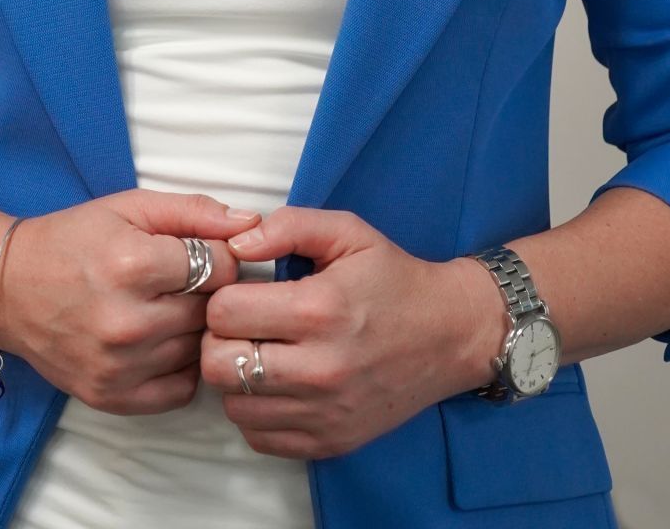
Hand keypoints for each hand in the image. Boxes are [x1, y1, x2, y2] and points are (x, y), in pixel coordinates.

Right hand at [0, 190, 261, 415]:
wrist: (9, 288)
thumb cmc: (73, 239)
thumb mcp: (130, 207)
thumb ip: (194, 211)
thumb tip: (251, 223)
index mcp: (131, 265)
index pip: (221, 266)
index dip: (223, 255)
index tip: (207, 251)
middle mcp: (126, 321)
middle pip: (211, 310)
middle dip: (210, 292)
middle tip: (190, 280)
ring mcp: (118, 366)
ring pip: (198, 350)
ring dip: (195, 329)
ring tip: (171, 308)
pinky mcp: (111, 397)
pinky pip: (181, 390)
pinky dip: (180, 366)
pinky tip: (162, 341)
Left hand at [198, 207, 500, 458]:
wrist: (450, 335)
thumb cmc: (393, 278)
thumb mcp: (348, 232)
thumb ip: (288, 226)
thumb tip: (237, 244)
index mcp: (320, 310)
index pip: (225, 313)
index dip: (222, 296)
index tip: (240, 291)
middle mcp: (320, 368)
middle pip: (219, 365)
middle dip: (219, 338)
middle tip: (242, 324)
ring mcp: (324, 413)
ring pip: (233, 406)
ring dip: (235, 377)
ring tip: (259, 351)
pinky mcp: (329, 442)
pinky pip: (259, 437)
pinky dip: (255, 411)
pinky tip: (275, 383)